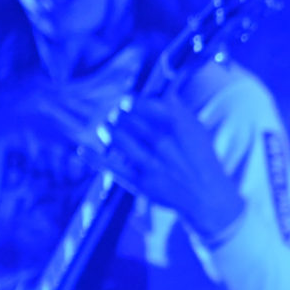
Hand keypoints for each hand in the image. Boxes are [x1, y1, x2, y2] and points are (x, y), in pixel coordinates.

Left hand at [101, 88, 244, 243]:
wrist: (207, 197)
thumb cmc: (201, 161)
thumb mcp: (197, 131)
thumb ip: (179, 110)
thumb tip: (163, 91)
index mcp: (178, 127)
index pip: (144, 105)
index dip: (131, 101)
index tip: (127, 101)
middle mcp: (163, 143)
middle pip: (128, 119)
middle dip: (118, 114)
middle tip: (116, 114)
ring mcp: (150, 163)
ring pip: (117, 138)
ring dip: (108, 129)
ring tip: (107, 126)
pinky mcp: (140, 182)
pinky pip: (112, 166)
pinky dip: (94, 158)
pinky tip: (83, 150)